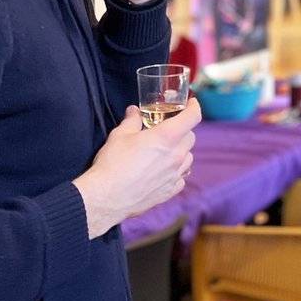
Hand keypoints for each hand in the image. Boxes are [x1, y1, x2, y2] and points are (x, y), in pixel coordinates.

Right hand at [73, 99, 200, 238]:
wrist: (107, 197)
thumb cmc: (113, 164)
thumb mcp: (120, 135)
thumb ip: (132, 120)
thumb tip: (135, 112)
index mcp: (167, 137)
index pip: (193, 117)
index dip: (194, 107)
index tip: (191, 103)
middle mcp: (177, 155)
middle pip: (191, 137)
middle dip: (182, 130)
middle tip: (168, 130)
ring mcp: (176, 175)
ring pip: (189, 157)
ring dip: (180, 151)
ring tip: (164, 152)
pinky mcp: (171, 191)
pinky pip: (182, 176)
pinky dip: (176, 171)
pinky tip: (163, 171)